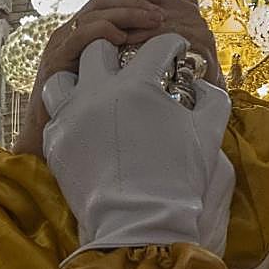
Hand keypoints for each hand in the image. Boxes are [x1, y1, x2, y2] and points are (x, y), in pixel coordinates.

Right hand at [17, 0, 223, 156]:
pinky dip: (102, 30)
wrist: (53, 139)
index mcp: (92, 30)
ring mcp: (65, 43)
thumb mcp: (123, 82)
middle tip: (163, 12)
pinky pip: (80, 34)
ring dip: (127, 12)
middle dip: (138, 0)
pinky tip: (121, 37)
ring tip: (154, 20)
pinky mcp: (56, 59)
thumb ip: (142, 63)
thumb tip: (178, 57)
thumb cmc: (91, 114)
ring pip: (96, 12)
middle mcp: (76, 31)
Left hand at [41, 35, 231, 252]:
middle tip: (130, 67)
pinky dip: (71, 115)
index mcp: (138, 84)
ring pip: (62, 77)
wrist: (140, 223)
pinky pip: (56, 115)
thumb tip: (205, 87)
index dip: (170, 45)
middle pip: (99, 48)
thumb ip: (212, 99)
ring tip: (93, 93)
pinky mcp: (55, 141)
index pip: (155, 47)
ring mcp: (71, 115)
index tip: (174, 51)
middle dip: (117, 51)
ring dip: (78, 79)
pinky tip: (86, 126)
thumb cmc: (179, 178)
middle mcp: (98, 91)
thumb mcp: (210, 133)